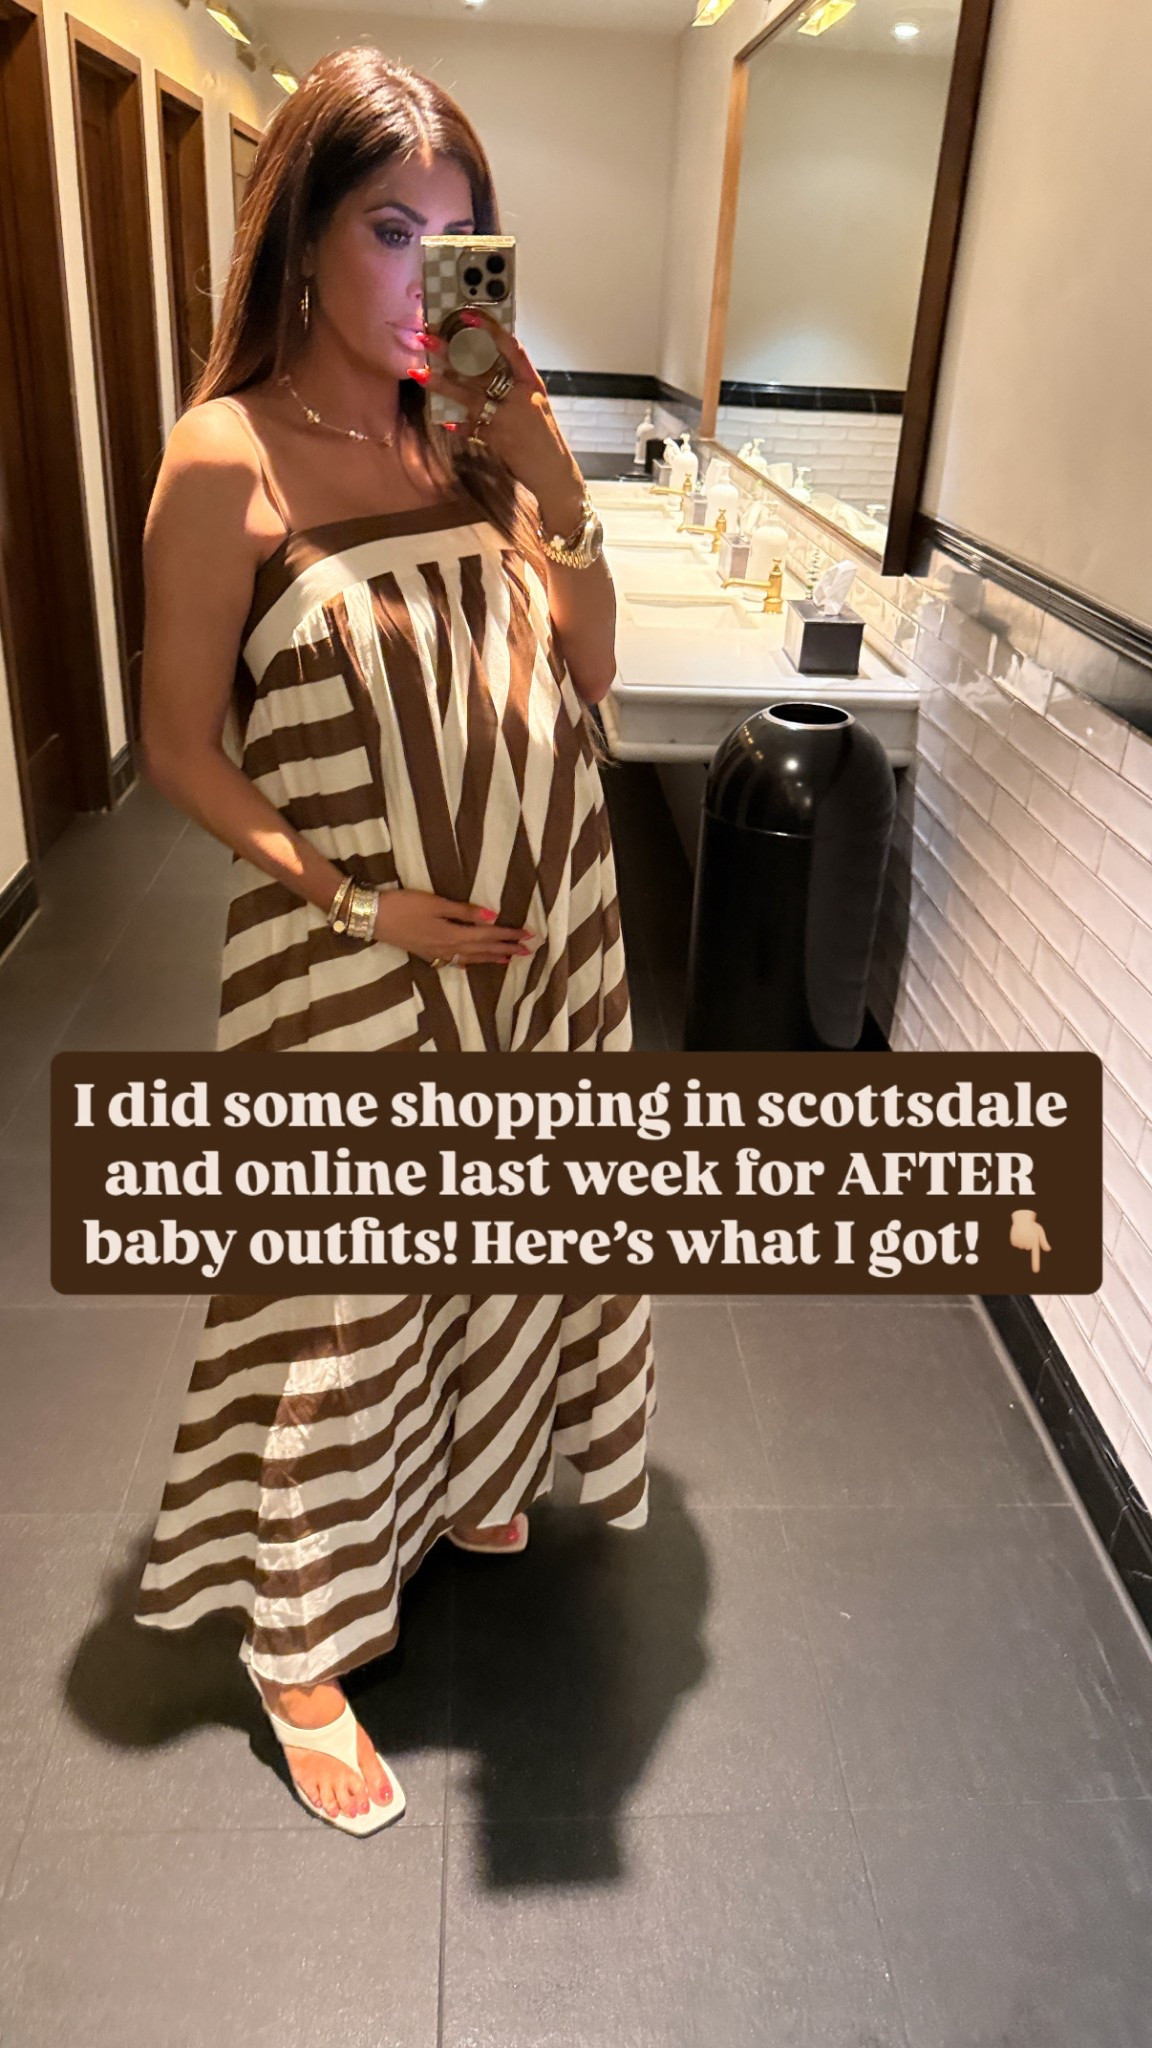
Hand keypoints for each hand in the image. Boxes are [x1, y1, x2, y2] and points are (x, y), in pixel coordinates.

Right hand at [374, 888, 537, 966]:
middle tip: (527, 951)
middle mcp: (448, 947)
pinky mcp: (425, 953)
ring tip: (506, 959)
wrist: (372, 918)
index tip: (528, 936)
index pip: (488, 934)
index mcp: (453, 933)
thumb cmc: (403, 905)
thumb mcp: (435, 903)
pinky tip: (469, 966)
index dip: (509, 934)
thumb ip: (464, 911)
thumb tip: (492, 916)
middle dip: (506, 949)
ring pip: (470, 957)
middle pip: (482, 949)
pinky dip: (466, 963)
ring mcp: (436, 953)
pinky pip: (453, 962)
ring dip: (490, 958)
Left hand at [411, 310, 583, 524]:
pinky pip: (472, 428)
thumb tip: (481, 373)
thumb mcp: (535, 408)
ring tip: (419, 373)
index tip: (466, 315)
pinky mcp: (497, 439)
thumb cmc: (544, 440)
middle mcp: (520, 396)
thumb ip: (513, 389)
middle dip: (451, 350)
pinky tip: (445, 420)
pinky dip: (459, 425)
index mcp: (532, 384)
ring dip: (442, 384)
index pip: (511, 348)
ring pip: (469, 395)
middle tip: (427, 337)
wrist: (555, 474)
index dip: (489, 329)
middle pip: (482, 367)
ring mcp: (508, 417)